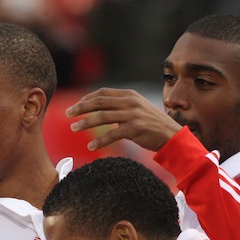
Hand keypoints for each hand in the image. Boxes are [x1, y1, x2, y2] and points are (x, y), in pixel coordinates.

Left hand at [66, 88, 181, 151]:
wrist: (172, 135)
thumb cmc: (151, 124)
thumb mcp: (136, 108)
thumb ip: (120, 106)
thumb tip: (99, 108)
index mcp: (129, 94)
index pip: (103, 93)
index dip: (86, 98)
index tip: (75, 106)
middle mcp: (130, 102)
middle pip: (99, 102)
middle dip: (81, 108)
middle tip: (67, 114)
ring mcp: (133, 115)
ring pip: (102, 117)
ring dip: (85, 123)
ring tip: (73, 128)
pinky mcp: (135, 129)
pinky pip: (112, 134)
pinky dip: (100, 141)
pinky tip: (90, 146)